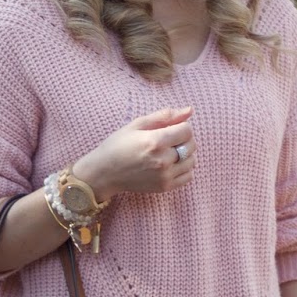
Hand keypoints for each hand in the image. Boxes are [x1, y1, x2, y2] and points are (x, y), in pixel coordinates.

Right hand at [73, 106, 194, 199]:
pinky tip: (170, 164)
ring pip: (192, 161)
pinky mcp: (164, 187)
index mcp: (155, 141)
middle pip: (191, 145)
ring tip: (168, 152)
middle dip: (184, 139)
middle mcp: (162, 160)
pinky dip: (184, 168)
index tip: (169, 128)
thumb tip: (190, 110)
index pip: (187, 130)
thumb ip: (164, 116)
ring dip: (185, 154)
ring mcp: (164, 176)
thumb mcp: (136, 125)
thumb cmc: (118, 145)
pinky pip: (188, 176)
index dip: (181, 126)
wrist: (104, 173)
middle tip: (168, 140)